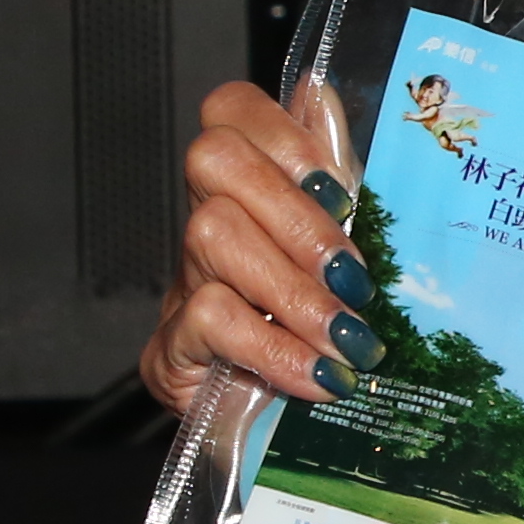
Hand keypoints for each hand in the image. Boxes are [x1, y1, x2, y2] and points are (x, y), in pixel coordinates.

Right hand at [139, 79, 377, 413]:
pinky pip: (208, 319)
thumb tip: (319, 88)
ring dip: (293, 289)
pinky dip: (274, 347)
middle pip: (213, 159)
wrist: (289, 435)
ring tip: (347, 337)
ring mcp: (183, 285)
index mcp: (253, 192)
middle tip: (353, 276)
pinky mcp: (169, 351)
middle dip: (296, 216)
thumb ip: (340, 175)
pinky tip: (319, 376)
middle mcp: (208, 223)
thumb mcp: (348, 252)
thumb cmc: (323, 334)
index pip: (231, 110)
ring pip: (211, 233)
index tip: (341, 191)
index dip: (283, 135)